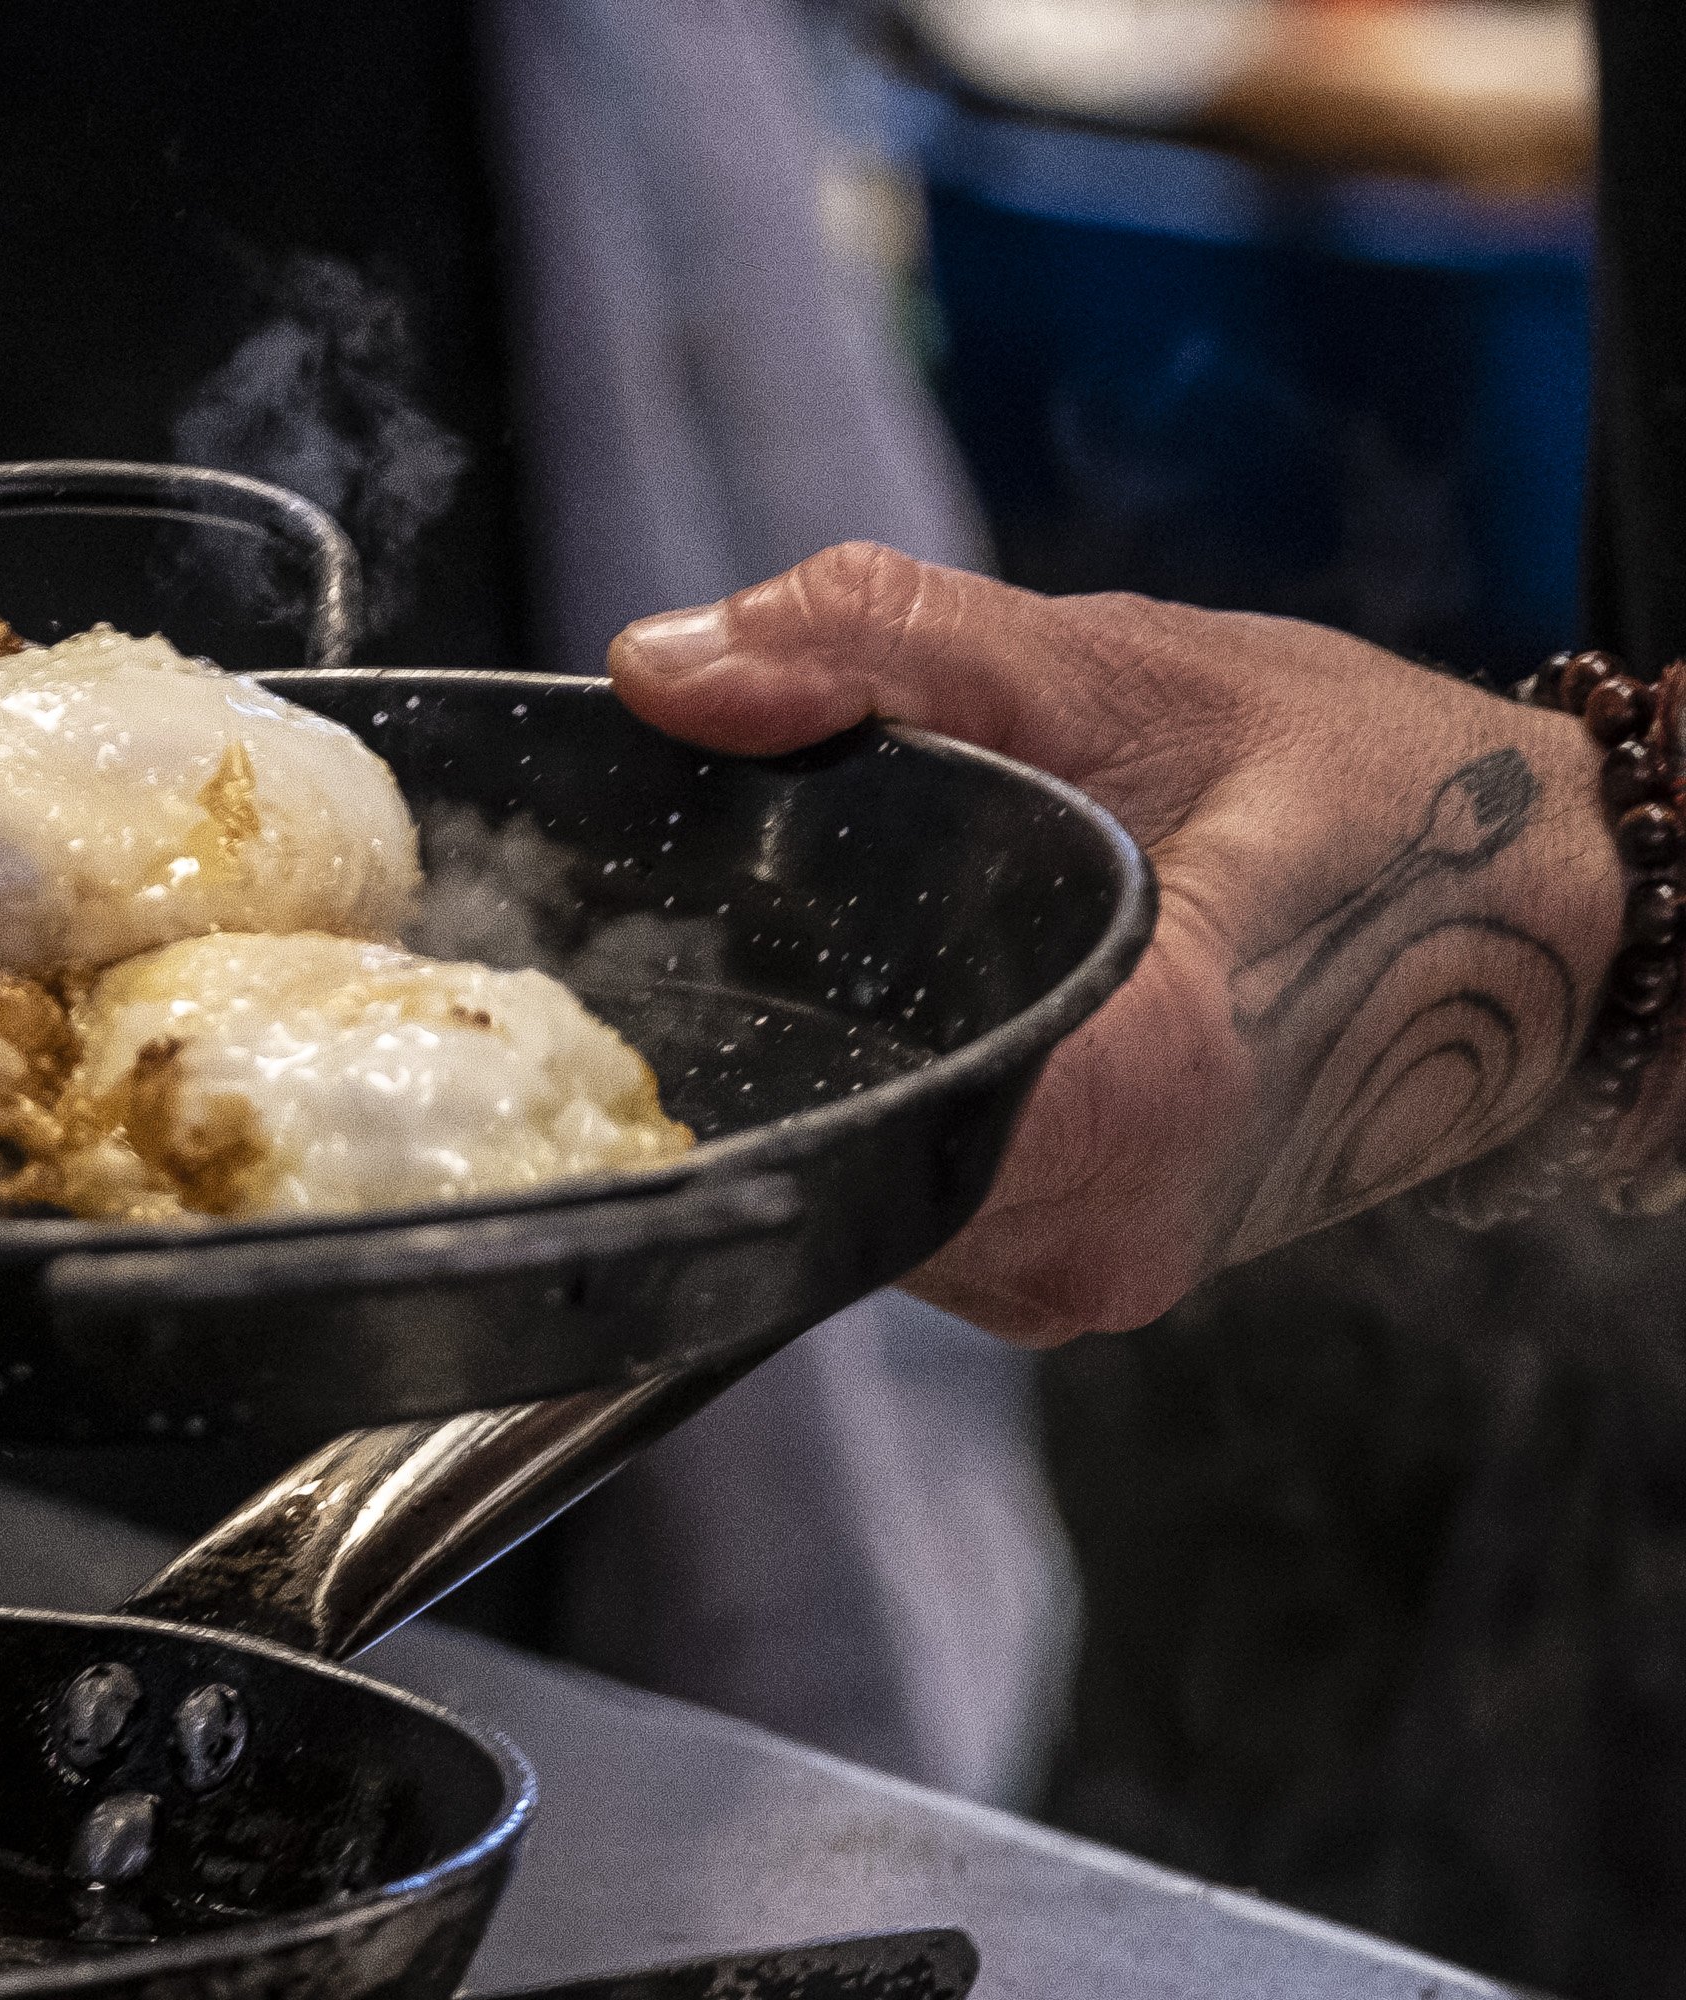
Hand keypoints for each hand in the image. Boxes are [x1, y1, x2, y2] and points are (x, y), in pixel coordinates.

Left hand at [611, 544, 1625, 1344]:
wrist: (1533, 920)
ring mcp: (1081, 1274)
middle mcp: (1104, 1233)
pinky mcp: (1063, 1272)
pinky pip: (903, 1199)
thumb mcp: (1122, 668)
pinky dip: (859, 1103)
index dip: (724, 1045)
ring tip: (753, 947)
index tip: (619, 963)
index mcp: (1146, 1094)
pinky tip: (847, 1008)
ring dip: (789, 1078)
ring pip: (853, 1190)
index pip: (875, 1127)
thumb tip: (663, 664)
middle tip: (645, 921)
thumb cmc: (1360, 789)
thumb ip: (887, 645)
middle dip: (730, 1044)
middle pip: (825, 1165)